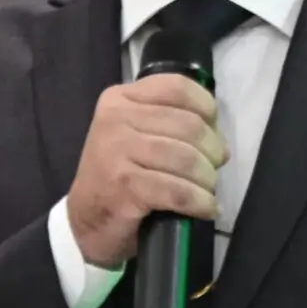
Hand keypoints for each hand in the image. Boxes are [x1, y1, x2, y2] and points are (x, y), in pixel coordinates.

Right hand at [67, 74, 228, 266]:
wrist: (86, 220)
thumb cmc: (117, 177)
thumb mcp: (136, 136)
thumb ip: (171, 125)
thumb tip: (219, 141)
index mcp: (120, 99)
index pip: (177, 88)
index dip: (206, 109)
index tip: (213, 132)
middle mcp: (116, 118)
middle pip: (188, 125)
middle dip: (212, 151)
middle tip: (213, 170)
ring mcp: (117, 151)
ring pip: (186, 158)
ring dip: (207, 179)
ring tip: (208, 191)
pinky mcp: (124, 185)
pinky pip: (178, 191)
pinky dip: (200, 202)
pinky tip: (206, 208)